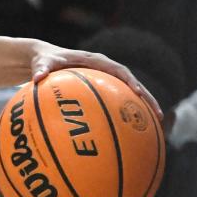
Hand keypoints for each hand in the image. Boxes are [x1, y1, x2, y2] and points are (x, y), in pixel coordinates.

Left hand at [29, 42, 161, 117]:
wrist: (44, 60)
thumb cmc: (44, 61)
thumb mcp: (42, 62)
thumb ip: (41, 68)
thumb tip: (37, 77)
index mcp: (95, 61)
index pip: (118, 70)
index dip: (130, 82)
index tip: (138, 94)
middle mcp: (105, 70)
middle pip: (132, 85)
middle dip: (147, 99)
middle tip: (159, 115)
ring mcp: (105, 81)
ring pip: (128, 96)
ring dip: (142, 110)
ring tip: (156, 128)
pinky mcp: (102, 92)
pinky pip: (116, 104)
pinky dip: (124, 116)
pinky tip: (129, 136)